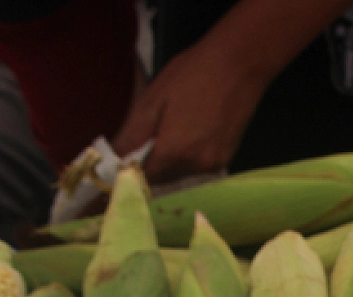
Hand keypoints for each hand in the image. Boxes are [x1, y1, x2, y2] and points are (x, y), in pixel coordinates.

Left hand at [112, 36, 269, 183]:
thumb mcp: (153, 99)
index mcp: (174, 153)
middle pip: (162, 178)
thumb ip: (131, 136)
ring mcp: (214, 164)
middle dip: (150, 163)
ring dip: (169, 159)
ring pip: (180, 173)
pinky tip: (191, 130)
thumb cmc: (193, 73)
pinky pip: (197, 166)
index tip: (124, 157)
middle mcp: (196, 166)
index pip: (142, 178)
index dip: (129, 169)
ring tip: (172, 127)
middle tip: (148, 133)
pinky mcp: (226, 158)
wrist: (240, 63)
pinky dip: (187, 155)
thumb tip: (113, 161)